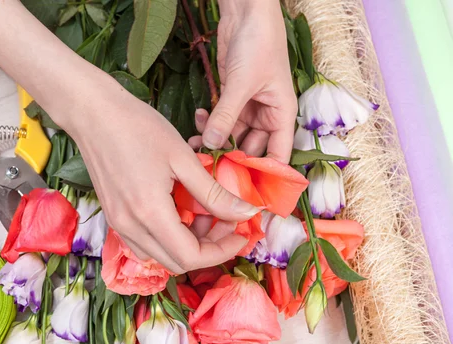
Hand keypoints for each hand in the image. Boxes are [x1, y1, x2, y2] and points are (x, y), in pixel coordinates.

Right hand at [61, 73, 258, 273]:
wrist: (94, 114)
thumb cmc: (139, 127)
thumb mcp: (183, 158)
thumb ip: (214, 193)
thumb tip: (247, 213)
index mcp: (149, 213)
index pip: (190, 257)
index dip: (221, 251)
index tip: (240, 232)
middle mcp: (130, 227)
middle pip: (176, 262)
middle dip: (208, 248)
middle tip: (226, 221)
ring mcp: (118, 224)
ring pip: (160, 256)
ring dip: (188, 244)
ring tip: (204, 214)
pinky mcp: (114, 217)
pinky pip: (145, 243)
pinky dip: (168, 237)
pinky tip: (179, 211)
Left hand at [190, 0, 296, 162]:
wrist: (247, 13)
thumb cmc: (259, 44)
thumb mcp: (243, 83)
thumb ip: (227, 115)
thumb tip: (212, 144)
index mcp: (282, 116)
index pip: (278, 155)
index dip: (265, 175)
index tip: (245, 192)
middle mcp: (267, 116)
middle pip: (250, 149)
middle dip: (231, 158)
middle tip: (208, 169)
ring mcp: (248, 108)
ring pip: (232, 136)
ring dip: (215, 141)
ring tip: (195, 145)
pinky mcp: (231, 99)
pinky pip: (220, 120)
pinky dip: (210, 123)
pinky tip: (199, 119)